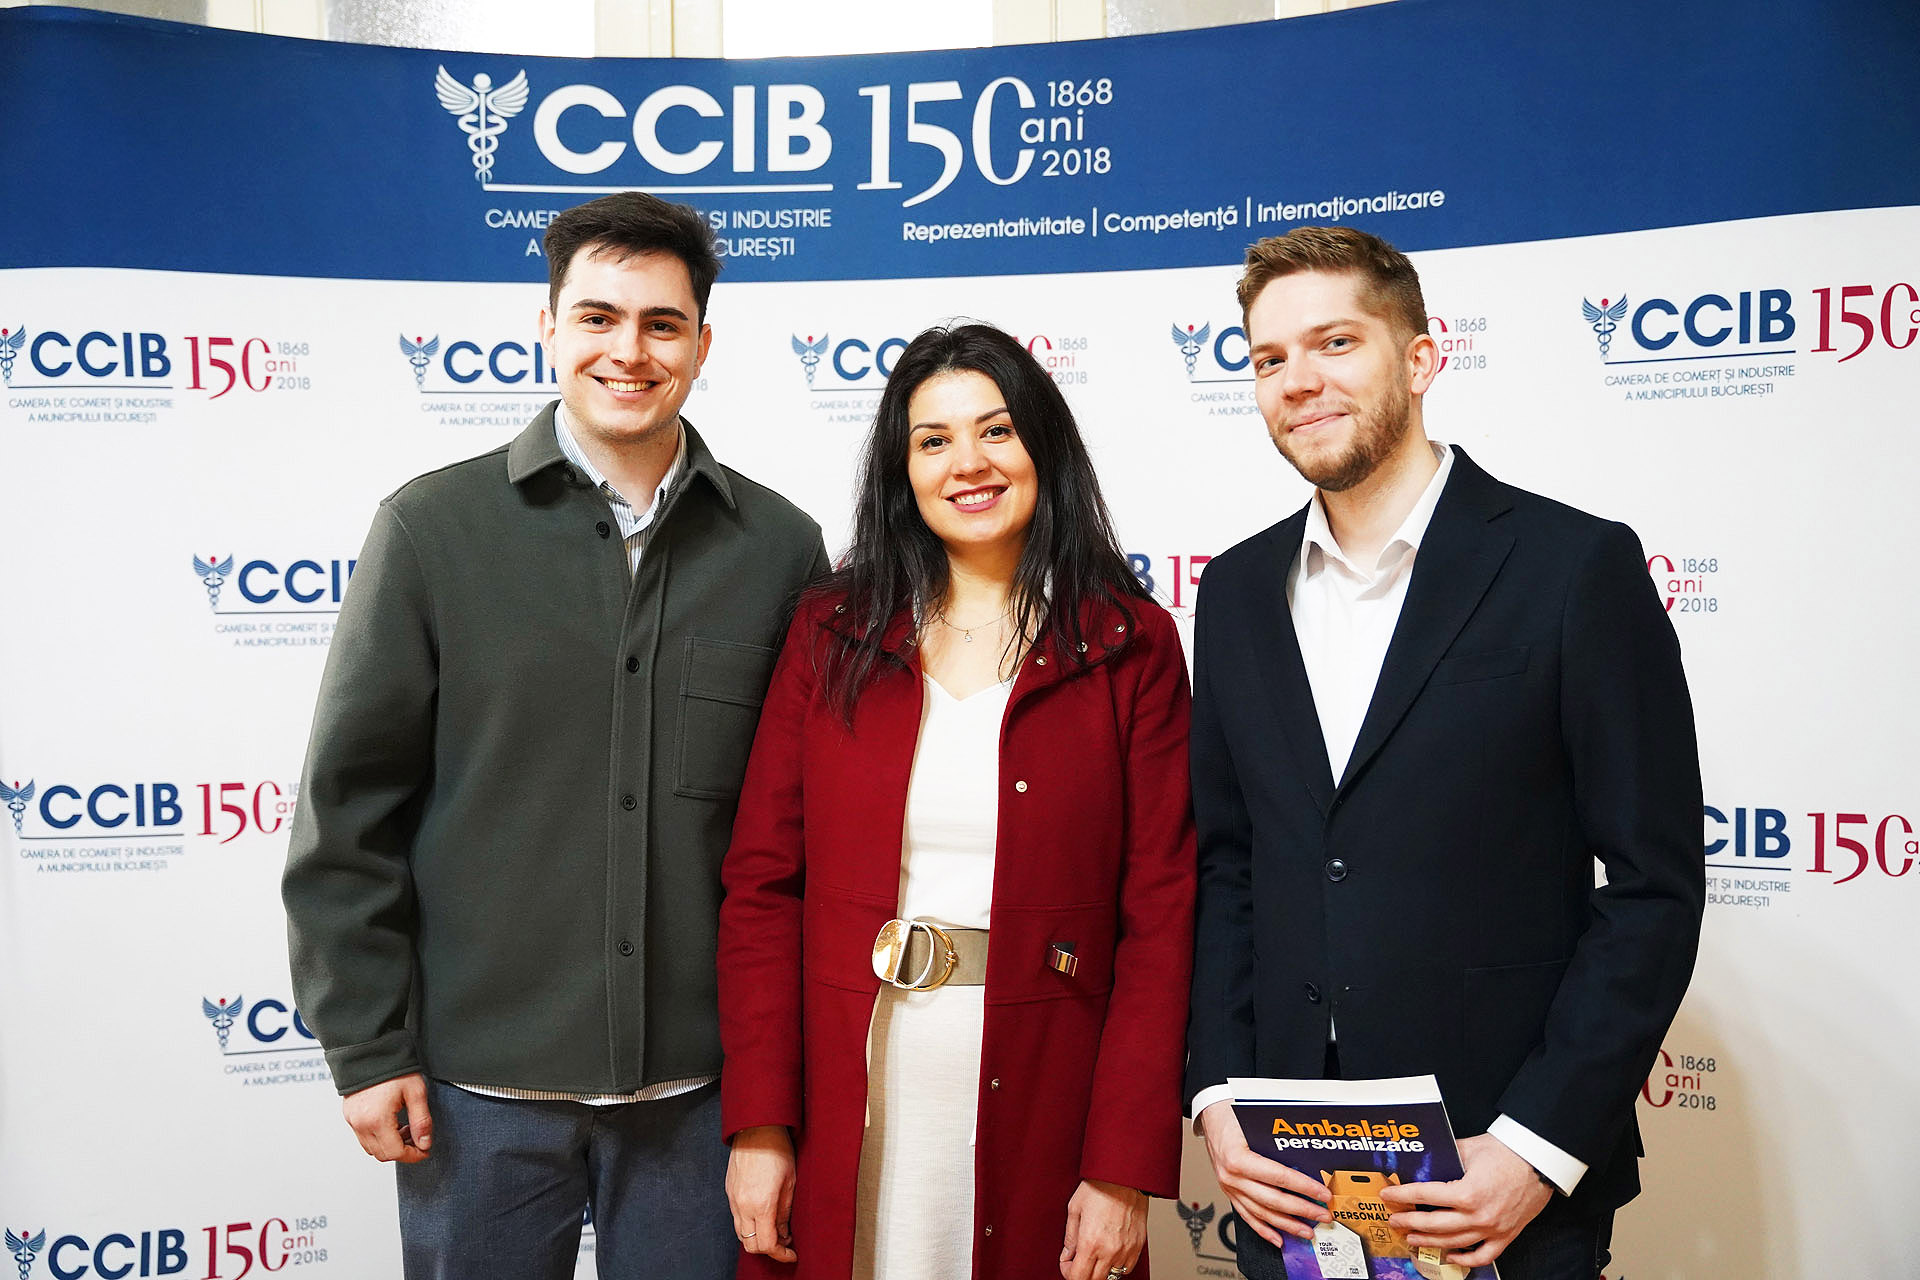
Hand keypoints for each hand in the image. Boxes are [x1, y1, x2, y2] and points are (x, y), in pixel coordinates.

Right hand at [342, 1073, 430, 1163]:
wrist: (371, 1051)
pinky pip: (363, 1137)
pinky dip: (379, 1137)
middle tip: (417, 1137)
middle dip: (403, 1150)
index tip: (425, 1150)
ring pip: (372, 1148)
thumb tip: (424, 1143)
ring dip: (390, 1145)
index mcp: (377, 1120)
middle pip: (382, 1154)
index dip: (413, 1155)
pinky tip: (392, 1122)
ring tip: (405, 1127)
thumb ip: (421, 1121)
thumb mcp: (416, 1093)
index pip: (395, 1153)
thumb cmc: (393, 1068)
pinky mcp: (349, 1115)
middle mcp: (361, 1124)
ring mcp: (352, 1120)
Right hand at [726, 1125, 797, 1263]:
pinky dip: (749, 1224)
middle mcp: (743, 1206)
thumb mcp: (790, 1182)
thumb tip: (783, 1233)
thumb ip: (785, 1212)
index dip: (780, 1254)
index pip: (767, 1245)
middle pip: (751, 1245)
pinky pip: (736, 1218)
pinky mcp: (729, 1192)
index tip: (791, 1253)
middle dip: (768, 1249)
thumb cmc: (776, 1149)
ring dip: (757, 1237)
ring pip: (741, 1234)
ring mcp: (733, 1199)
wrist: (756, 1128)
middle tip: (784, 1242)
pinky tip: (762, 1215)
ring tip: (774, 1228)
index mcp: (762, 1204)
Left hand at [1059, 1179, 1144, 1279]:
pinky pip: (1127, 1268)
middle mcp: (1109, 1251)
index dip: (1068, 1273)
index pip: (1078, 1277)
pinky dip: (1116, 1265)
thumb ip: (1070, 1237)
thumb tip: (1067, 1254)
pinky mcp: (1138, 1246)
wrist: (1125, 1176)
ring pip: (1111, 1277)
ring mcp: (1126, 1250)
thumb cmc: (1100, 1187)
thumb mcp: (1075, 1209)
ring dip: (1100, 1271)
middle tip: (1078, 1260)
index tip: (1067, 1263)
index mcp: (1090, 1243)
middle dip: (1082, 1273)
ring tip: (1095, 1255)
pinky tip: (1110, 1252)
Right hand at [1197, 1100, 1330, 1247]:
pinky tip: (1278, 1238)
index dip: (1304, 1188)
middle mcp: (1232, 1177)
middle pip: (1274, 1200)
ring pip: (1262, 1213)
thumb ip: (1278, 1142)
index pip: (1279, 1178)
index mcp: (1238, 1158)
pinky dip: (1264, 1230)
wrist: (1211, 1116)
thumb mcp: (1255, 1123)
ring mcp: (1229, 1187)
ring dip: (1287, 1225)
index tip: (1322, 1195)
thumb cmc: (1231, 1116)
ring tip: (1306, 1231)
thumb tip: (1308, 1158)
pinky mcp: (1230, 1193)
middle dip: (1302, 1210)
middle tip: (1322, 1215)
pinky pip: (1248, 1216)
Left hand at [1382, 1132, 1553, 1267]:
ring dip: (1429, 1241)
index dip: (1402, 1195)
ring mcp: (1492, 1229)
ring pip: (1454, 1242)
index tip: (1388, 1194)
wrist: (1539, 1161)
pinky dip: (1466, 1259)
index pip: (1424, 1195)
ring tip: (1412, 1237)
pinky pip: (1483, 1255)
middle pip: (1434, 1224)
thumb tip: (1424, 1159)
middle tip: (1395, 1219)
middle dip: (1409, 1222)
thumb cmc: (1506, 1152)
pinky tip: (1450, 1255)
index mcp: (1466, 1192)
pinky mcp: (1506, 1235)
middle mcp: (1478, 1215)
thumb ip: (1445, 1157)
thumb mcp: (1468, 1148)